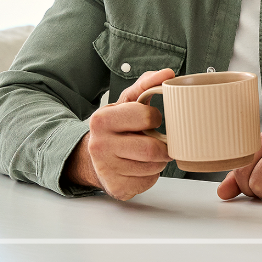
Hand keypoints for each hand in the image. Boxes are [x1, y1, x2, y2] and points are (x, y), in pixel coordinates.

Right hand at [63, 68, 174, 200]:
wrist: (94, 157)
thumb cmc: (116, 126)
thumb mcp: (126, 102)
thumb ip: (146, 85)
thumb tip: (167, 73)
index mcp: (102, 119)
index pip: (147, 117)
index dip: (155, 118)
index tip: (152, 119)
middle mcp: (100, 145)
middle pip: (152, 149)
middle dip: (162, 145)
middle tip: (158, 140)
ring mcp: (106, 169)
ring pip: (154, 167)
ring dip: (159, 160)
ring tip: (149, 152)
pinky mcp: (116, 188)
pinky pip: (149, 181)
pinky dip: (152, 174)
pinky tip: (141, 167)